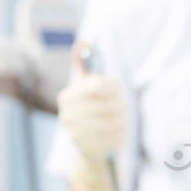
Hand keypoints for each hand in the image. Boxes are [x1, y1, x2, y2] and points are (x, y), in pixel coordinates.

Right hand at [57, 74, 126, 190]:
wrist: (88, 147)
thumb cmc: (92, 110)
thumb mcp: (88, 89)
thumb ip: (86, 67)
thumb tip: (82, 42)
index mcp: (67, 97)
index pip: (100, 85)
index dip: (114, 87)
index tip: (116, 90)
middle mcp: (68, 115)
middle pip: (112, 105)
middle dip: (121, 105)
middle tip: (122, 107)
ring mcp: (78, 134)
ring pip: (116, 121)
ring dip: (123, 120)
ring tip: (121, 119)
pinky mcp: (91, 149)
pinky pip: (118, 136)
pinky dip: (123, 133)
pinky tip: (118, 132)